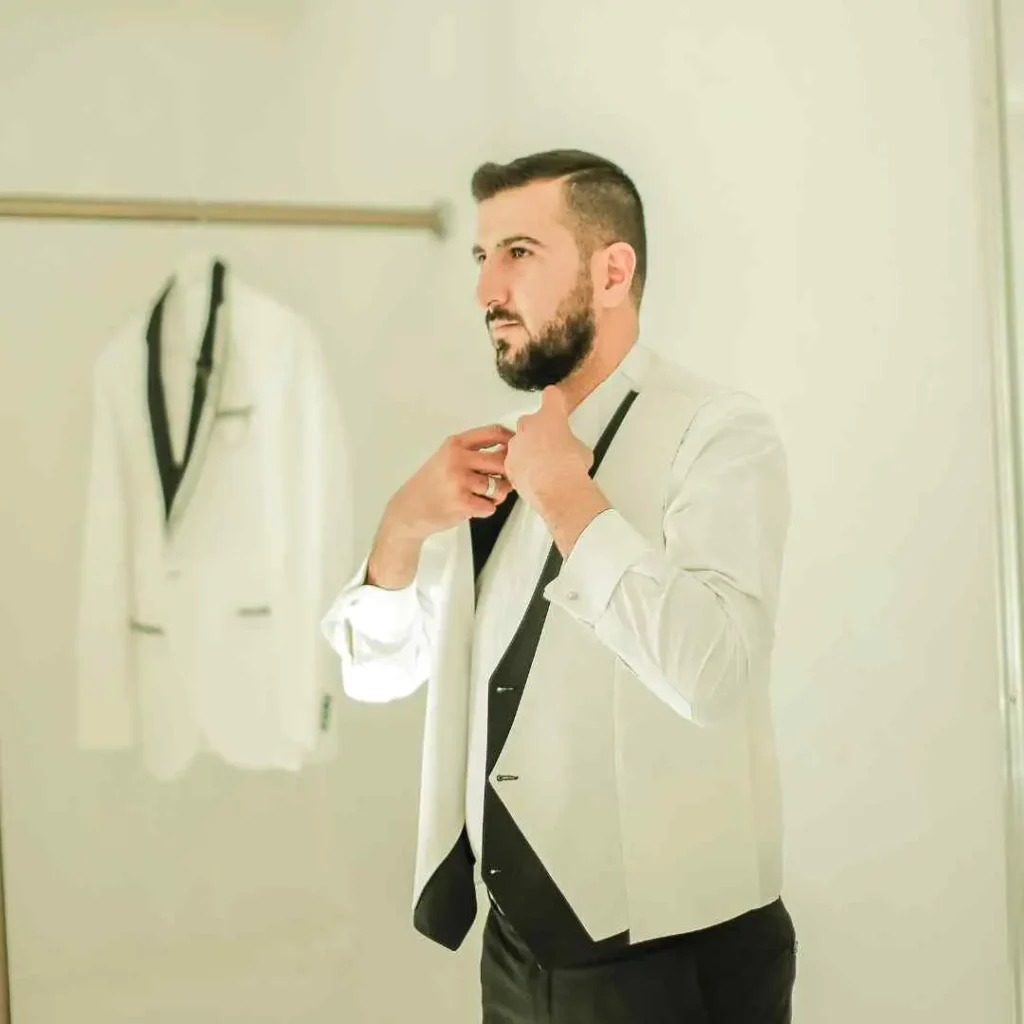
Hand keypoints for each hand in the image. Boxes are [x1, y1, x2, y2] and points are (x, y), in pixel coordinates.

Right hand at [386, 423, 516, 539]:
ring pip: (500, 487)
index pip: (494, 432)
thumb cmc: (431, 484)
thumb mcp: (447, 457)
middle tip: (501, 481)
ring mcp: (460, 481)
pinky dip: (486, 509)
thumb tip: (511, 453)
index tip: (518, 449)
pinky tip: (472, 507)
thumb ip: (473, 452)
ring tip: (483, 496)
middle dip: (507, 474)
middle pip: (502, 461)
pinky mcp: (462, 503)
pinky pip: (491, 506)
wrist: (408, 510)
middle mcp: (458, 459)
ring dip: (497, 495)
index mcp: (456, 444)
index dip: (512, 440)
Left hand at [504, 386, 593, 508]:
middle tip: (552, 446)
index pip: (551, 396)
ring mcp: (516, 444)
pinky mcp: (509, 463)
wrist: (556, 489)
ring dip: (529, 450)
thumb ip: (571, 442)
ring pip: (520, 442)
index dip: (555, 401)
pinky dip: (522, 468)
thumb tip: (571, 450)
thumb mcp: (582, 449)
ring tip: (544, 466)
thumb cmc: (569, 468)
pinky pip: (514, 461)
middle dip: (539, 431)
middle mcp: (529, 426)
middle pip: (532, 421)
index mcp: (550, 416)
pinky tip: (535, 478)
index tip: (556, 404)